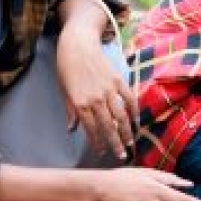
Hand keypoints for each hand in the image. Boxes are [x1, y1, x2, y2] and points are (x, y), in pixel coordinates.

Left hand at [57, 28, 136, 159]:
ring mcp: (109, 89)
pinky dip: (134, 110)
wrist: (78, 45)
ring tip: (131, 142)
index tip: (102, 152)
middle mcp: (96, 98)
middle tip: (122, 155)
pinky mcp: (119, 80)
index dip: (97, 142)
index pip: (91, 129)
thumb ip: (71, 111)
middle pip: (109, 126)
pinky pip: (129, 98)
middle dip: (116, 143)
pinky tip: (136, 119)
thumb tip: (72, 129)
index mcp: (81, 103)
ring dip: (127, 130)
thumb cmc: (67, 68)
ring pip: (121, 115)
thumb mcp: (64, 91)